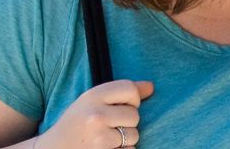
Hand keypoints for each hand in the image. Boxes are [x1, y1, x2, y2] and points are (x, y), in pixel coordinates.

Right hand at [37, 80, 153, 147]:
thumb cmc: (78, 123)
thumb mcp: (92, 101)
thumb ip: (120, 93)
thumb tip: (151, 87)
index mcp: (92, 96)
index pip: (130, 88)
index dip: (132, 99)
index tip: (122, 106)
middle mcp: (95, 115)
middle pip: (135, 115)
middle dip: (127, 122)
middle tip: (109, 126)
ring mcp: (98, 137)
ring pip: (134, 135)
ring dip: (125, 140)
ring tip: (105, 138)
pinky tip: (105, 148)